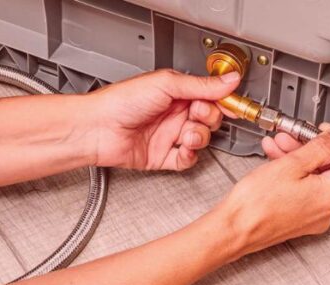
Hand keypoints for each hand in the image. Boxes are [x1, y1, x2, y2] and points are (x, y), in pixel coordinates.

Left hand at [86, 69, 240, 169]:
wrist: (98, 128)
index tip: (232, 105)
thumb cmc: (122, 101)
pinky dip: (189, 156)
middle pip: (209, 119)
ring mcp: (170, 135)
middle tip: (196, 114)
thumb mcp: (167, 84)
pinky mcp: (164, 156)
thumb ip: (202, 85)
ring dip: (198, 137)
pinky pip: (187, 160)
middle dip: (208, 118)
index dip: (223, 102)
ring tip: (186, 134)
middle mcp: (175, 114)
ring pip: (201, 140)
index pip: (210, 97)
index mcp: (177, 93)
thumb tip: (230, 80)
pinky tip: (182, 148)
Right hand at [217, 124, 329, 258]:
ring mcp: (312, 217)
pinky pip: (302, 191)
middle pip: (329, 170)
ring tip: (277, 146)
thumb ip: (321, 147)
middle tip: (293, 137)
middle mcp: (326, 210)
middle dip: (310, 148)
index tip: (324, 133)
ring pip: (313, 179)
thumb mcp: (292, 164)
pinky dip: (291, 175)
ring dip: (297, 159)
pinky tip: (275, 161)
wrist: (233, 229)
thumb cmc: (256, 203)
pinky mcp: (298, 220)